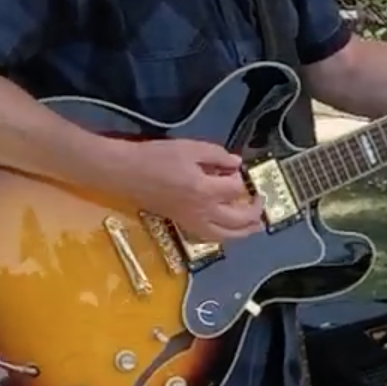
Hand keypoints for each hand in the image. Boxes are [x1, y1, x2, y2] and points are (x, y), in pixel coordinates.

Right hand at [118, 138, 261, 244]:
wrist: (125, 173)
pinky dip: (224, 236)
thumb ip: (217, 156)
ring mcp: (192, 221)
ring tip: (255, 226)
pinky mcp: (182, 224)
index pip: (236, 189)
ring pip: (225, 236)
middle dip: (254, 212)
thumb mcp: (189, 148)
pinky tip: (228, 229)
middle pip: (238, 220)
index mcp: (205, 190)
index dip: (241, 180)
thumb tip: (237, 165)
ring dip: (244, 232)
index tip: (237, 171)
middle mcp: (202, 211)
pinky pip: (209, 237)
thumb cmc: (156, 157)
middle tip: (261, 202)